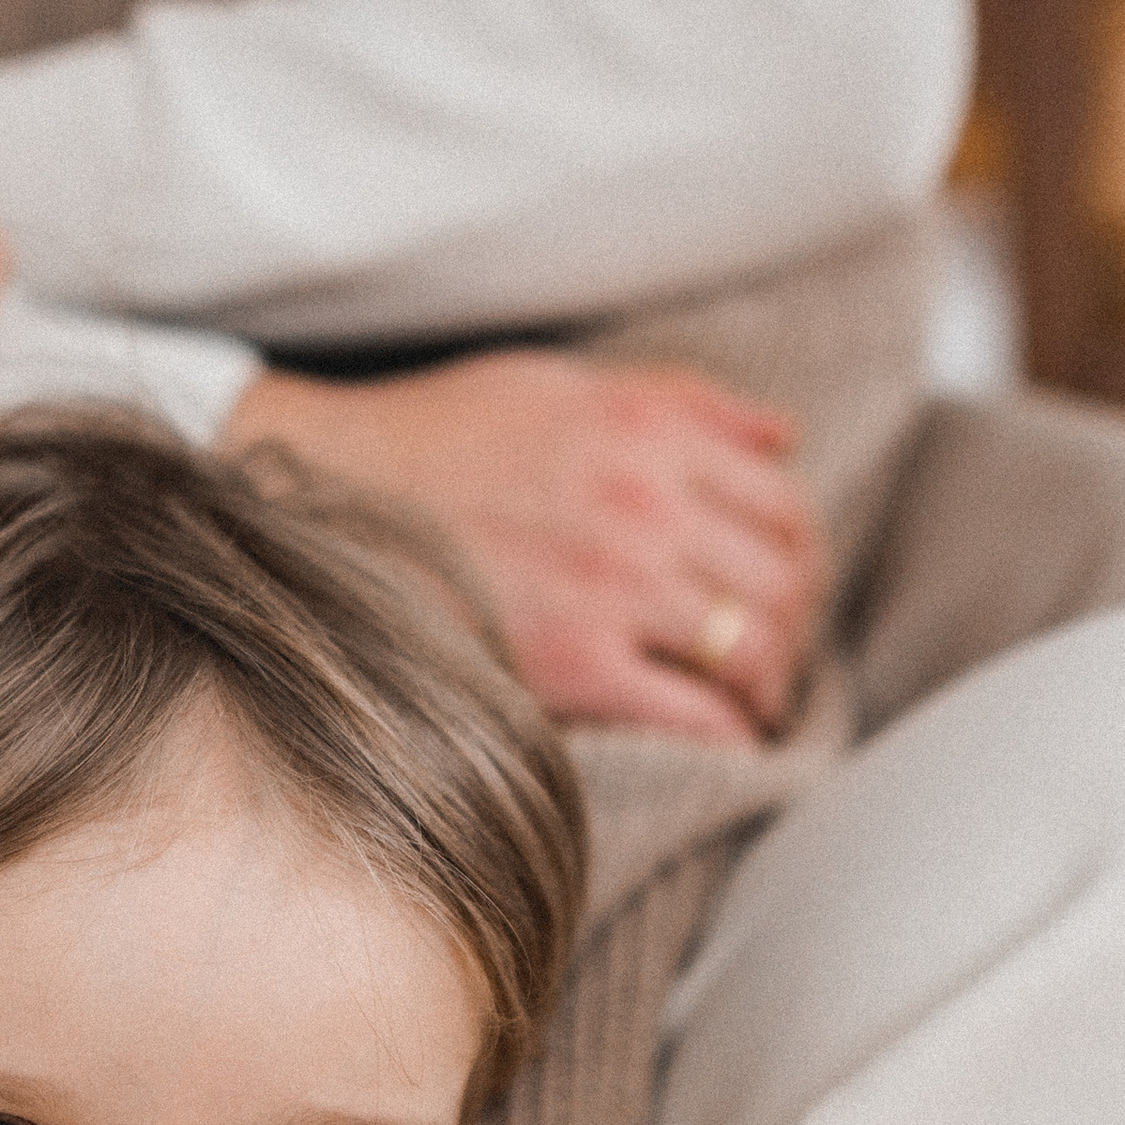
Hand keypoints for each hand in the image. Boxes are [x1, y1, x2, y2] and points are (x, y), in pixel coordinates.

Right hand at [223, 352, 822, 743]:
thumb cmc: (433, 438)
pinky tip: (719, 740)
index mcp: (647, 431)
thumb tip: (783, 435)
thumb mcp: (557, 384)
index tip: (784, 585)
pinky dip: (726, 734)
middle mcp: (646, 503)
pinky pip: (695, 714)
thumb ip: (678, 401)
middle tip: (772, 652)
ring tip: (749, 699)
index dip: (801, 555)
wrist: (324, 494)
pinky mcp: (576, 662)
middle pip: (784, 579)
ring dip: (767, 683)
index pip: (784, 503)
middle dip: (793, 624)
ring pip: (752, 647)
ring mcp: (614, 585)